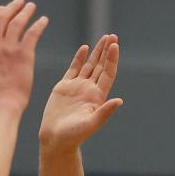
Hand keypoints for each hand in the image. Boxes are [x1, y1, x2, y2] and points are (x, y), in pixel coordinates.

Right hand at [0, 0, 47, 111]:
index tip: (2, 9)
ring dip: (25, 12)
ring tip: (31, 7)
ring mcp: (9, 49)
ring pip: (17, 22)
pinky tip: (43, 20)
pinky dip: (38, 24)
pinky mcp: (24, 55)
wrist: (1, 106)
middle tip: (19, 2)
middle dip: (11, 7)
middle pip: (2, 19)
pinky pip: (32, 33)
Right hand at [38, 34, 122, 154]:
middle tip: (112, 36)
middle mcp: (89, 90)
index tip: (115, 46)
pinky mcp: (64, 87)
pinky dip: (79, 58)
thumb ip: (104, 112)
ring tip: (104, 38)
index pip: (108, 73)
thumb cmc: (73, 136)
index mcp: (97, 97)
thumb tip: (120, 101)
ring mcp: (77, 87)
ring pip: (89, 65)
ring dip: (96, 52)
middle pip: (101, 66)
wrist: (55, 140)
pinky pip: (73, 69)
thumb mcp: (90, 124)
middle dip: (106, 51)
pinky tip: (85, 48)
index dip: (112, 59)